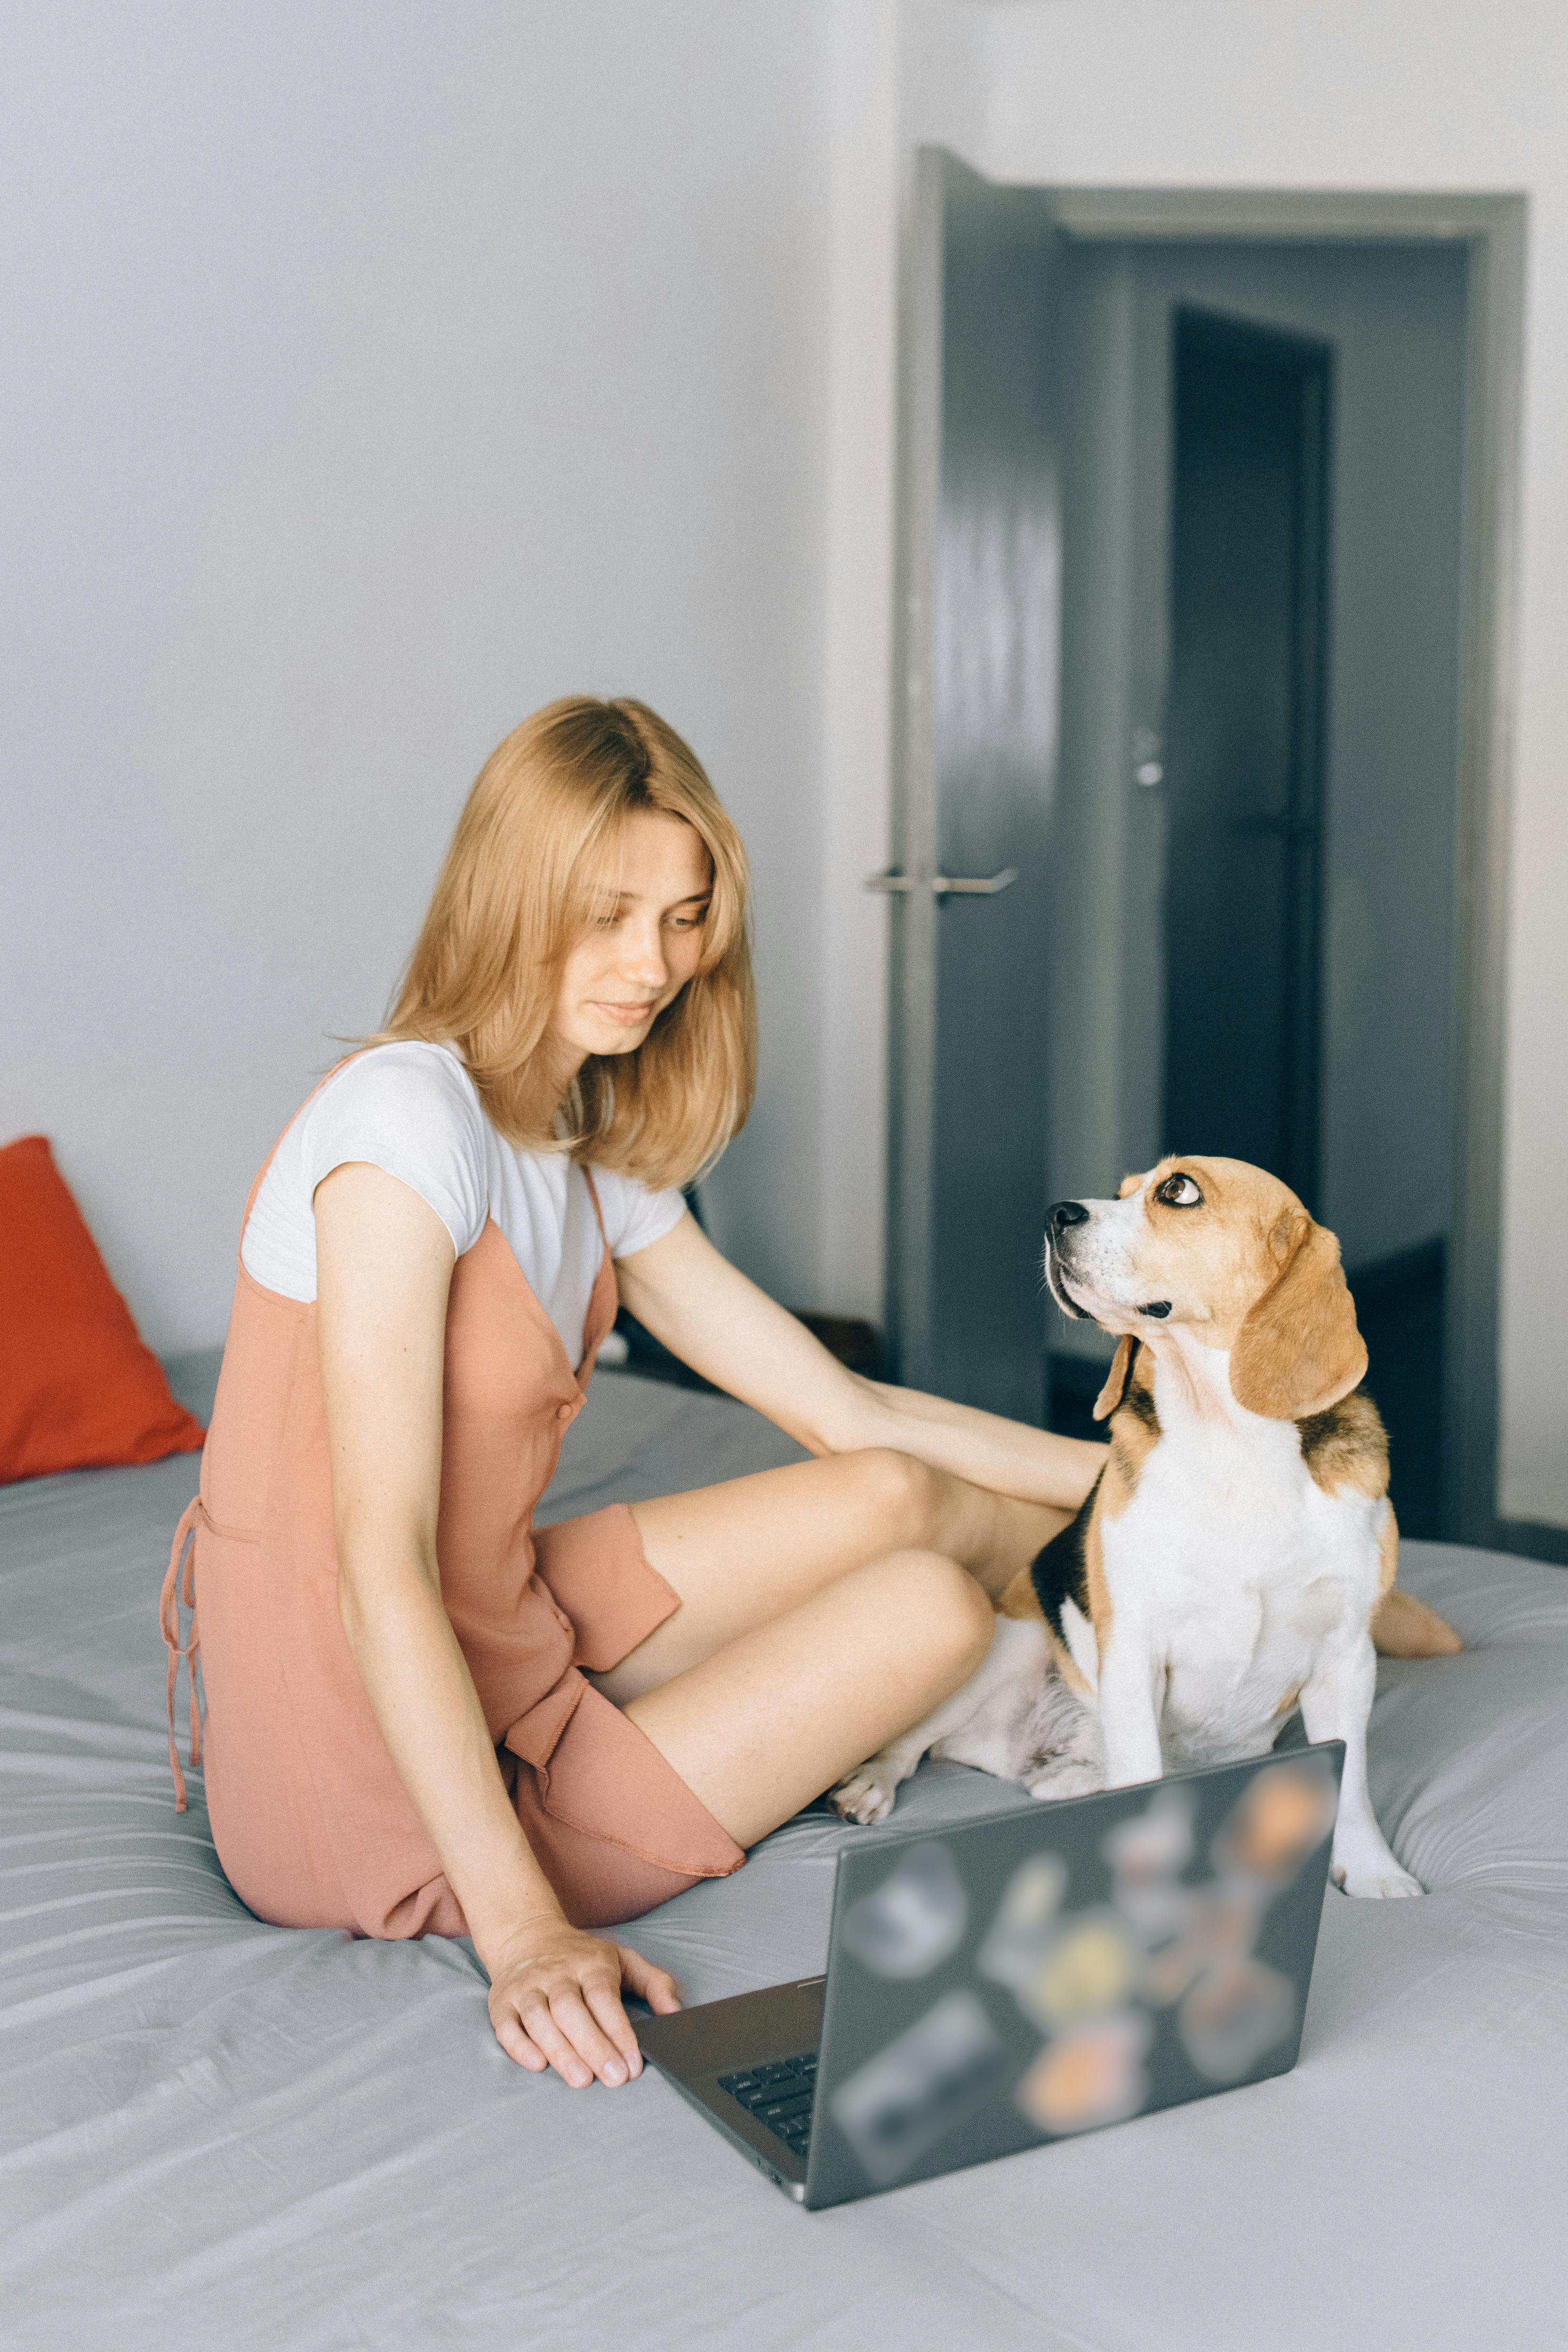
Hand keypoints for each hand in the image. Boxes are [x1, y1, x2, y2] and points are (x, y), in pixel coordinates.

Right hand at [483, 1913, 680, 2086]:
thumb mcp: (624, 1959)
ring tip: (582, 2080)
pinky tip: (538, 2065)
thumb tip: (677, 2016)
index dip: (618, 2031)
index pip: (603, 1997)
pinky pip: (506, 2026)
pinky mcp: (502, 2002)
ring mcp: (526, 1987)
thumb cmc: (583, 1958)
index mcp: (589, 1962)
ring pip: (540, 2019)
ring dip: (560, 2051)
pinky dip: (519, 2046)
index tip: (634, 2064)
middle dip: (593, 2046)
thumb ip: (656, 1984)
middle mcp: (556, 1973)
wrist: (525, 1936)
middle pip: (571, 2009)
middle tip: (614, 2079)